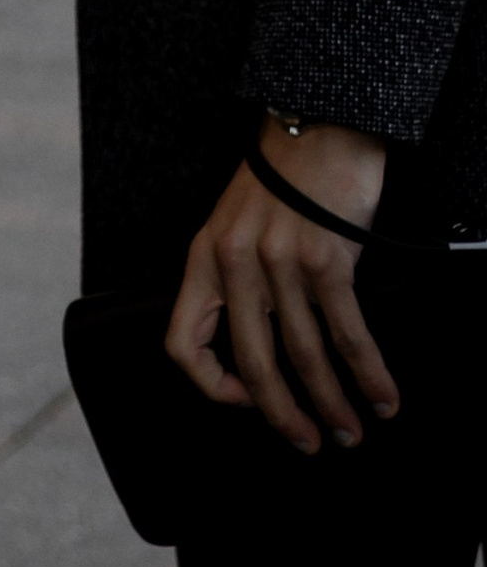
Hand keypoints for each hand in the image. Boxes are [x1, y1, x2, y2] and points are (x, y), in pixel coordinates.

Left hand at [166, 120, 394, 453]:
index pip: (183, 342)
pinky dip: (369, 375)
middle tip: (310, 443)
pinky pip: (347, 335)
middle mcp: (234, 263)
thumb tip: (256, 346)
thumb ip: (236, 278)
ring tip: (351, 432)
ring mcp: (280, 262)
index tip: (244, 404)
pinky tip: (383, 397)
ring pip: (304, 357)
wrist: (318, 124)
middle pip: (252, 364)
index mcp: (204, 257)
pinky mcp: (326, 259)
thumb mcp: (234, 225)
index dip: (210, 387)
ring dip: (333, 406)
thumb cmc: (281, 179)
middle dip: (284, 417)